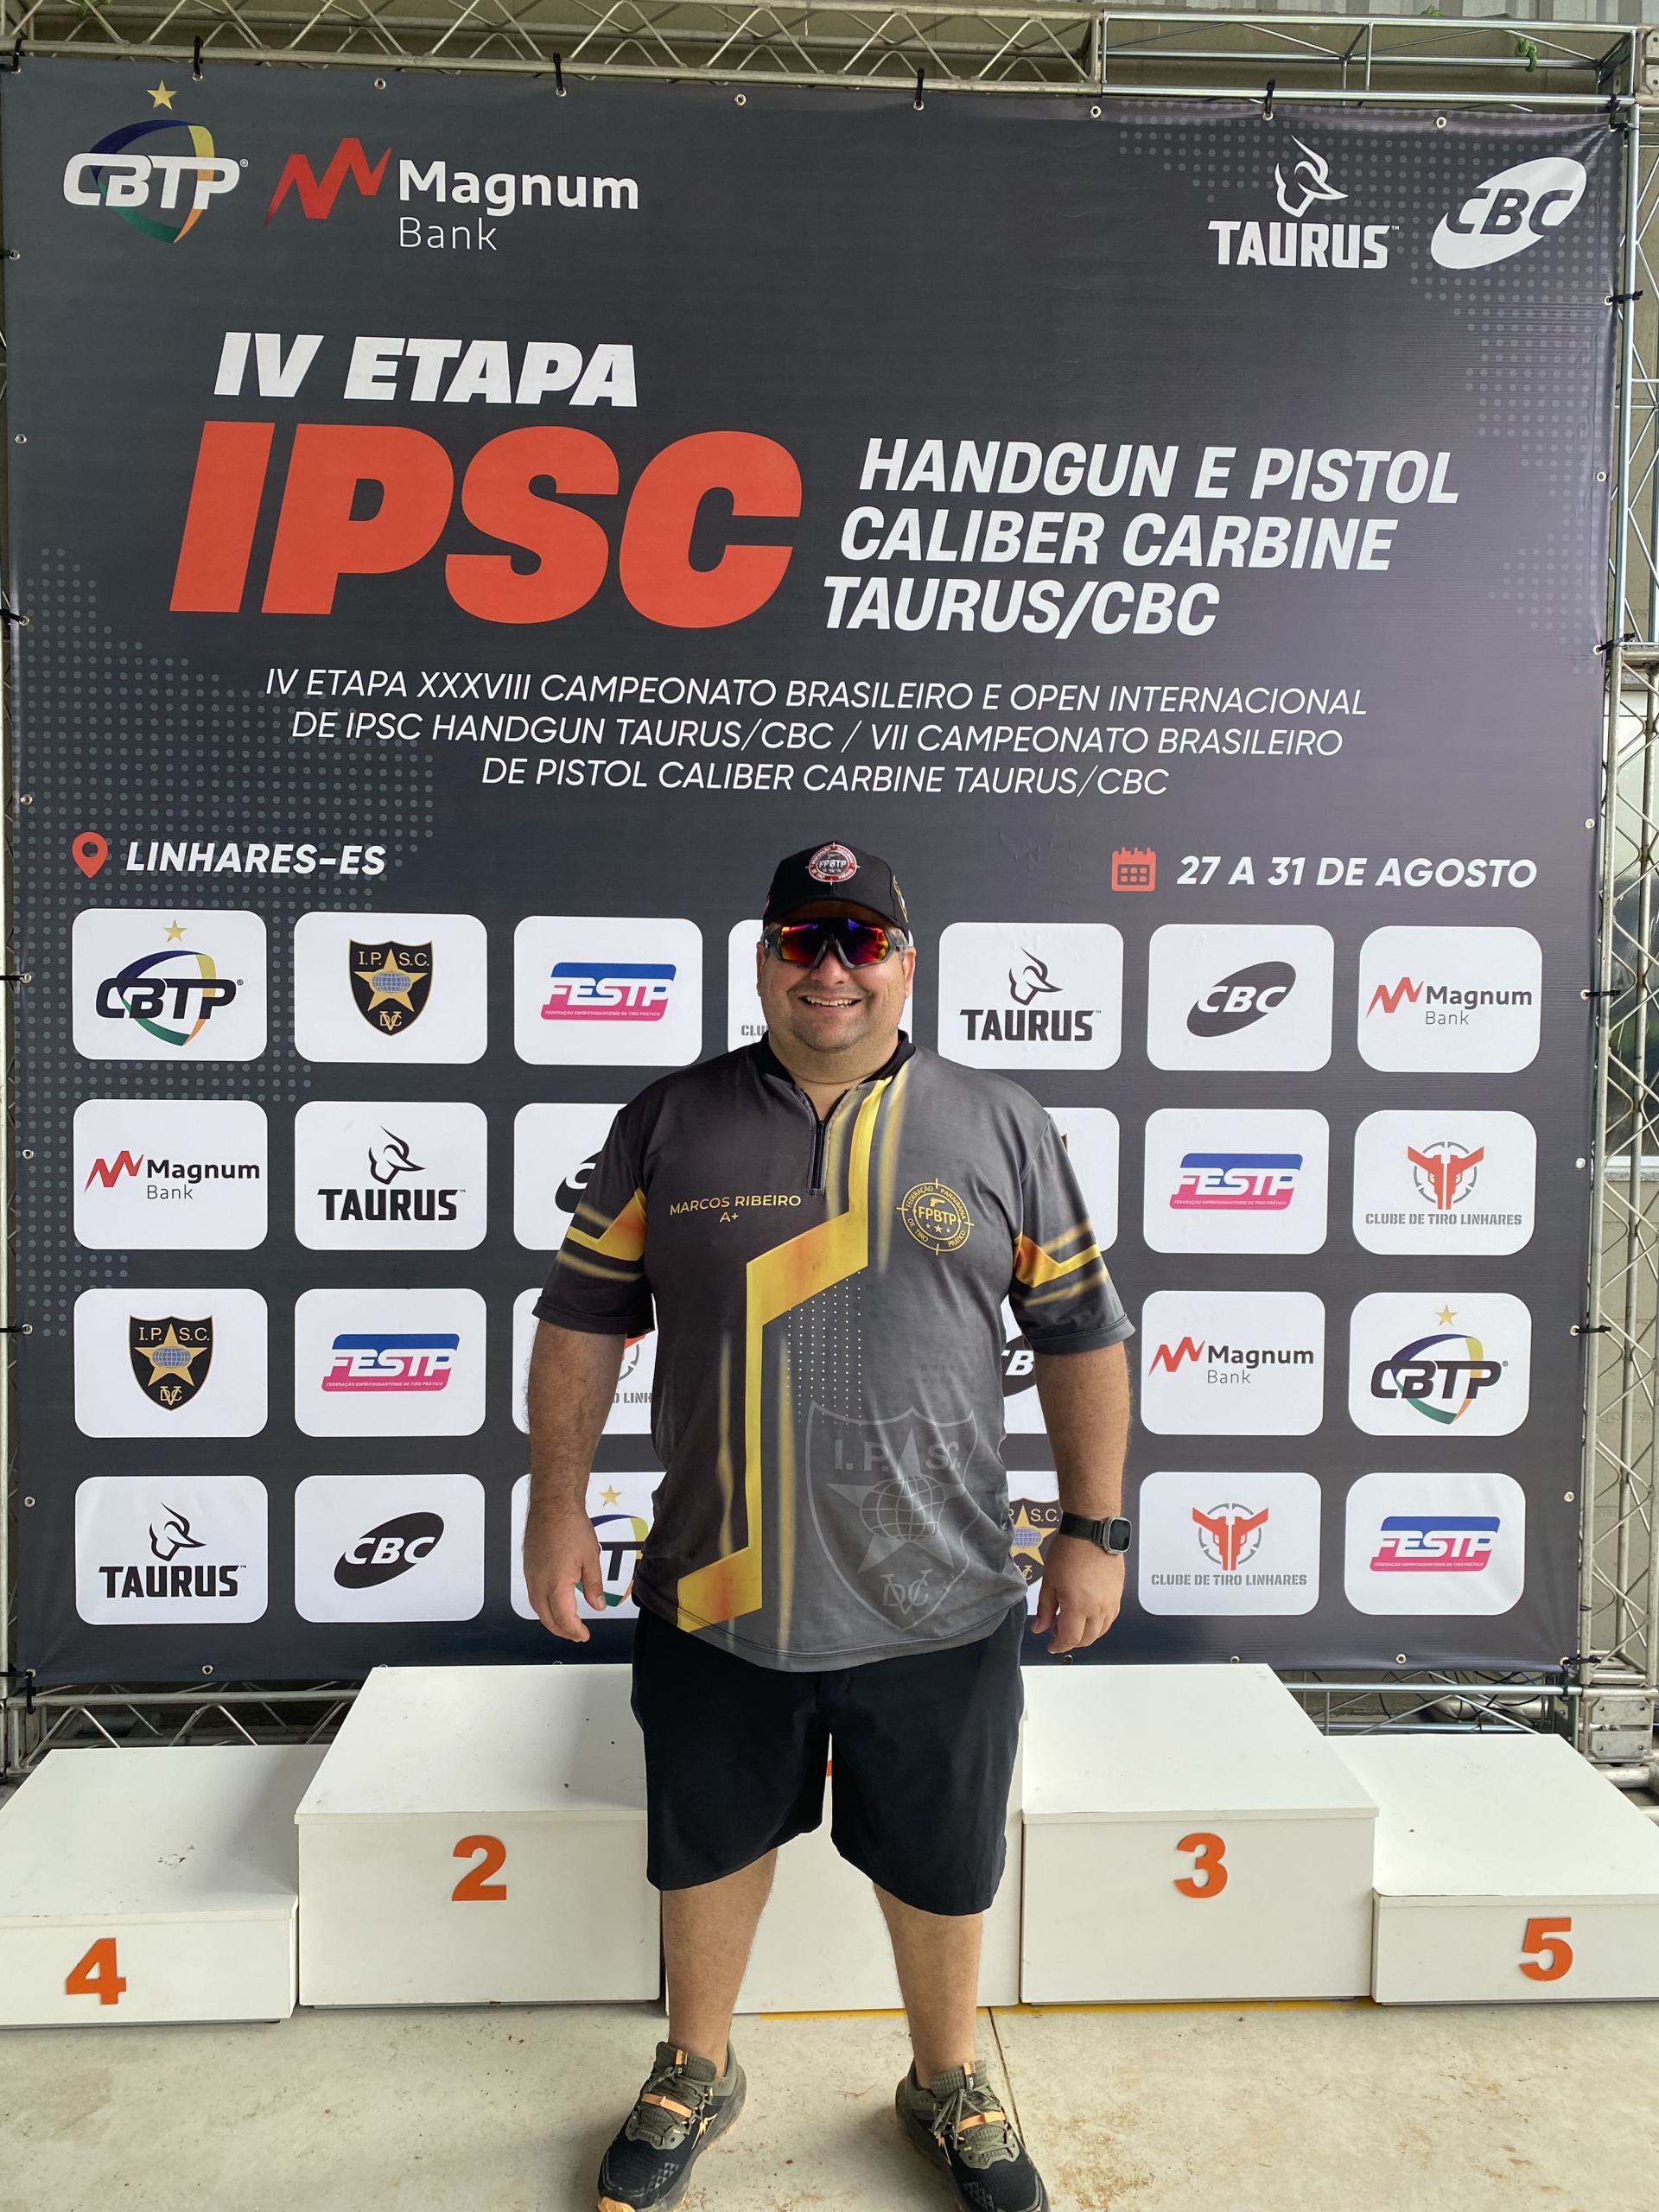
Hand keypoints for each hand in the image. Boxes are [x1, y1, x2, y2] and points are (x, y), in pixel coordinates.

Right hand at [522, 1504, 603, 1640]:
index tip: (583, 1635)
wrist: (552, 1506)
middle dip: (562, 1631)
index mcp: (556, 1584)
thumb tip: (597, 1606)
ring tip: (566, 1623)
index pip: (564, 1618)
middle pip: (547, 1618)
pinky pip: (533, 1595)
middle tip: (576, 1635)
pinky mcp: (528, 1567)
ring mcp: (531, 1575)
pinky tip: (553, 1603)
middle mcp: (539, 1583)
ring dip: (551, 1620)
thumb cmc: (570, 1526)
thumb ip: (593, 1586)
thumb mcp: (590, 1559)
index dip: (574, 1631)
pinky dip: (543, 1606)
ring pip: (537, 1608)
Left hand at [1033, 1536, 1123, 1654]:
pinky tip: (1088, 1614)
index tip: (1051, 1646)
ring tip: (1071, 1622)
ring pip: (1101, 1631)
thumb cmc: (1069, 1551)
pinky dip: (1099, 1623)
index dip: (1059, 1646)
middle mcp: (1098, 1608)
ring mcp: (1111, 1602)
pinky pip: (1110, 1618)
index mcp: (1079, 1606)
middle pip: (1087, 1638)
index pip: (1070, 1639)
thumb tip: (1039, 1628)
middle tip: (1057, 1631)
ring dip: (1086, 1633)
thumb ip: (1045, 1609)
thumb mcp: (1049, 1581)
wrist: (1091, 1531)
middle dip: (1072, 1641)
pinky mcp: (1118, 1594)